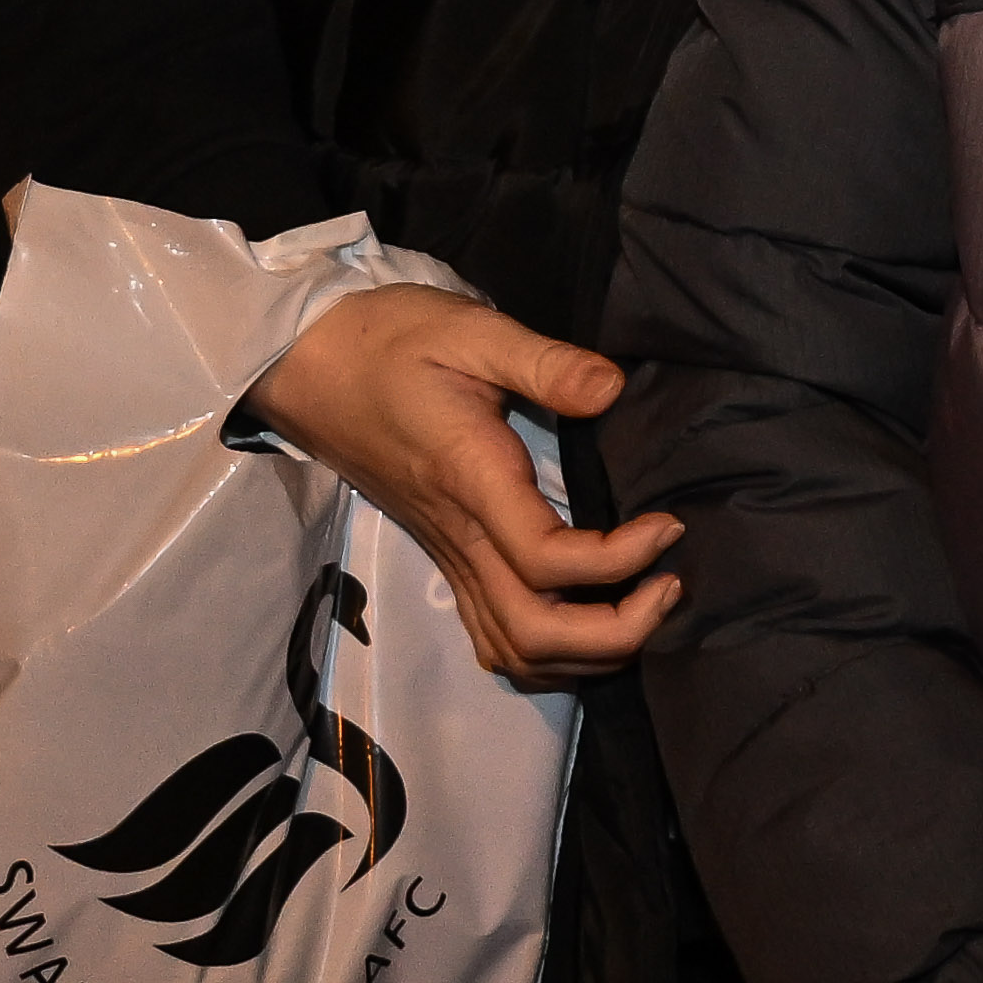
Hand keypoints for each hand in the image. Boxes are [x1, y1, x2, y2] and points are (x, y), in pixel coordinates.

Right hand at [241, 281, 682, 680]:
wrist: (311, 363)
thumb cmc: (391, 340)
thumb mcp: (471, 329)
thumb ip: (545, 363)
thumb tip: (612, 388)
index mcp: (470, 479)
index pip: (546, 561)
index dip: (618, 561)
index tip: (669, 525)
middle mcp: (458, 535)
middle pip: (532, 635)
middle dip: (614, 633)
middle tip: (670, 584)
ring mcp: (447, 555)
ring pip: (513, 651)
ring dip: (587, 652)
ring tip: (644, 603)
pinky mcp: (444, 558)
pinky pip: (493, 635)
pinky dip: (549, 651)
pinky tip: (589, 616)